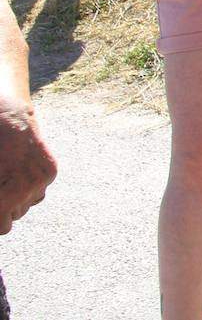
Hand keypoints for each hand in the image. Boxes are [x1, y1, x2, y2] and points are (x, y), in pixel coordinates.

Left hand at [0, 96, 57, 233]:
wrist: (7, 120)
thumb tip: (0, 214)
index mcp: (5, 197)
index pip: (2, 228)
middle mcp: (25, 191)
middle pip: (15, 216)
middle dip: (5, 205)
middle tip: (1, 187)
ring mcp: (40, 181)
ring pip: (28, 204)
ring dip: (17, 196)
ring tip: (8, 177)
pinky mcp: (50, 171)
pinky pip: (39, 190)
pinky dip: (30, 185)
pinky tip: (20, 171)